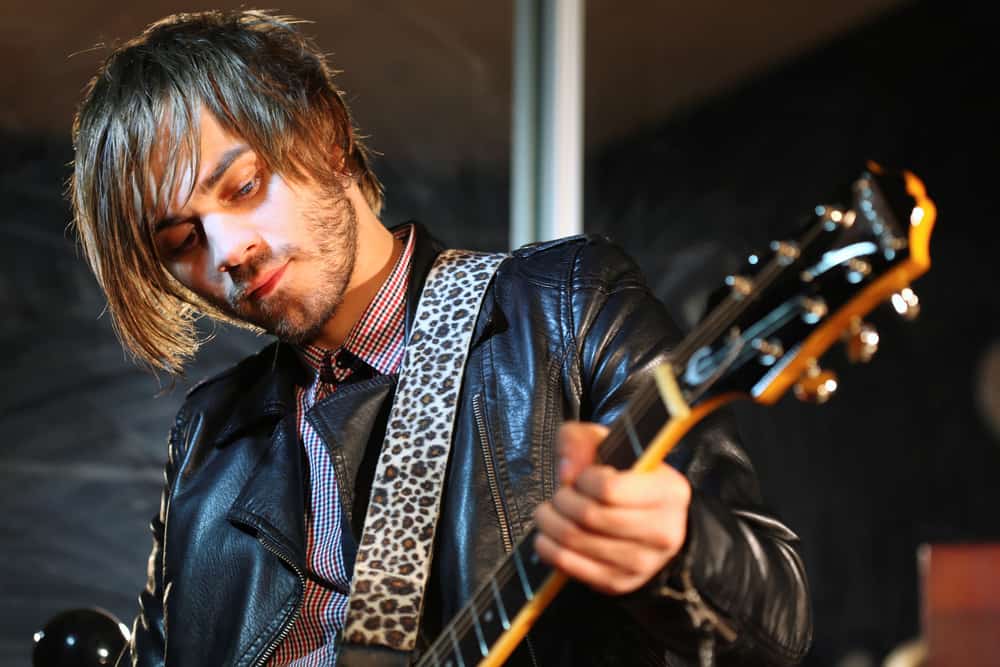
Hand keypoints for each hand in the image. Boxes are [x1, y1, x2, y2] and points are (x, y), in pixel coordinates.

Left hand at [532, 421, 690, 594]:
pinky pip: (568, 565)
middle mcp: (662, 531)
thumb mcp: (609, 445)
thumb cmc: (627, 479)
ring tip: (550, 511)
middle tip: (561, 494)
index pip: (609, 488)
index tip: (582, 477)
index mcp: (668, 491)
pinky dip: (547, 547)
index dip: (583, 479)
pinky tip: (549, 534)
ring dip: (549, 522)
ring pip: (575, 540)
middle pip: (589, 516)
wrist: (650, 523)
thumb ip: (581, 441)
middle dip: (561, 500)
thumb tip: (567, 471)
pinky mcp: (618, 582)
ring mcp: (642, 563)